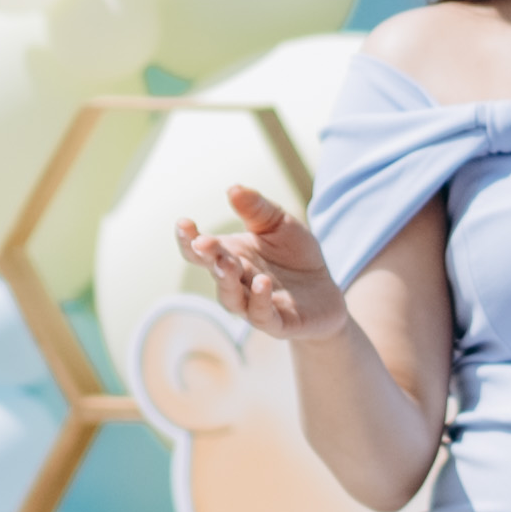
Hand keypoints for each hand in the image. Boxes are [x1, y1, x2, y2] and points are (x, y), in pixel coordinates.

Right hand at [175, 184, 349, 346]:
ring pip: (232, 298)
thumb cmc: (296, 255)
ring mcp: (253, 304)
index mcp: (231, 255)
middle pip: (214, 271)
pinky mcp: (277, 323)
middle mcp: (237, 282)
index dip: (188, 238)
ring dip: (226, 281)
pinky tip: (262, 283)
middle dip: (207, 257)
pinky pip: (262, 315)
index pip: (200, 250)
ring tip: (227, 263)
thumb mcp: (280, 224)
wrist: (326, 290)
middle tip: (202, 243)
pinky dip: (259, 301)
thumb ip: (257, 208)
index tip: (184, 223)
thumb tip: (233, 188)